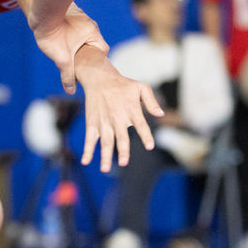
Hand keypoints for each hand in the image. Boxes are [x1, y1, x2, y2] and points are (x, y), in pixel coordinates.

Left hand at [32, 6, 109, 93]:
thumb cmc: (52, 34)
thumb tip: (71, 91)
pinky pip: (77, 28)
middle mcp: (90, 24)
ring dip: (79, 43)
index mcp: (93, 33)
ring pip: (85, 35)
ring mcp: (82, 17)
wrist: (41, 12)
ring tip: (69, 51)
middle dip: (87, 53)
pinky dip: (73, 35)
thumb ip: (68, 75)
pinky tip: (63, 40)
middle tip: (78, 62)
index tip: (88, 67)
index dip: (96, 60)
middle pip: (94, 43)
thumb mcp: (61, 59)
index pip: (103, 50)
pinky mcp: (73, 14)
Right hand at [72, 47, 163, 172]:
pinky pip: (90, 139)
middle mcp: (118, 118)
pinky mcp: (93, 123)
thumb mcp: (141, 87)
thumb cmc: (123, 85)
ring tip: (105, 170)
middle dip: (123, 151)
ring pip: (105, 142)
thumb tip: (161, 114)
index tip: (150, 146)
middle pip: (121, 137)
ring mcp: (104, 122)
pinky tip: (86, 161)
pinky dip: (87, 150)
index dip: (146, 136)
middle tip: (124, 163)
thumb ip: (152, 101)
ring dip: (104, 156)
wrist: (99, 78)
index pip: (141, 125)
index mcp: (132, 110)